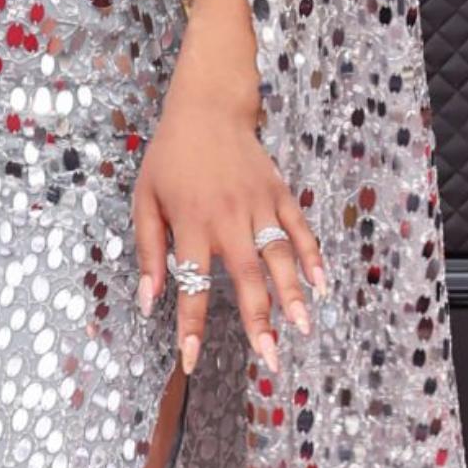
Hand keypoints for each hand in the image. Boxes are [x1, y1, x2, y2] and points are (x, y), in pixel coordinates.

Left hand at [131, 58, 327, 378]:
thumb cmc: (170, 158)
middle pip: (246, 278)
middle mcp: (228, 218)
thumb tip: (149, 302)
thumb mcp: (145, 201)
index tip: (192, 360)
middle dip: (258, 322)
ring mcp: (258, 205)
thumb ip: (150, 253)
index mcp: (192, 223)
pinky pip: (300, 229)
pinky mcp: (279, 193)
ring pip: (279, 256)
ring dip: (292, 295)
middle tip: (269, 359)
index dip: (191, 325)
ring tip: (302, 329)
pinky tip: (322, 285)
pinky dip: (313, 257)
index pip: (191, 285)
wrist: (208, 108)